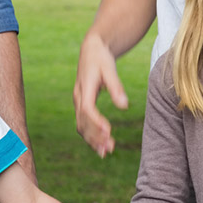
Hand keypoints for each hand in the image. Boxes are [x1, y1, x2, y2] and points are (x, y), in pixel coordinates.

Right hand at [74, 32, 125, 156]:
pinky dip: (91, 135)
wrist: (92, 50)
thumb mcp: (110, 69)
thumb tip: (124, 106)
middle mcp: (78, 98)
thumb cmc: (101, 58)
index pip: (88, 110)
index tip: (108, 133)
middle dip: (95, 137)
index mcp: (84, 89)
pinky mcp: (83, 105)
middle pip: (83, 122)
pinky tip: (102, 145)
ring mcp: (79, 102)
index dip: (97, 122)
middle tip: (109, 149)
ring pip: (81, 126)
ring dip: (92, 140)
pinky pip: (84, 123)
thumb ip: (116, 87)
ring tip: (106, 152)